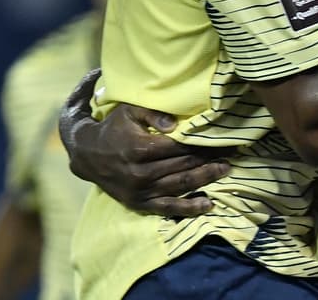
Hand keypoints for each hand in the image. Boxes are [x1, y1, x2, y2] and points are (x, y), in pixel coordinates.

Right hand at [58, 69, 230, 217]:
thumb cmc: (113, 127)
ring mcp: (140, 190)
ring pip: (179, 186)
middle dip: (209, 159)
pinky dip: (188, 208)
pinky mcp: (138, 203)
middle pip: (183, 166)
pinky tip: (208, 205)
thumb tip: (177, 125)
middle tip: (232, 152)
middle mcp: (140, 172)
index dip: (202, 143)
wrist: (85, 154)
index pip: (180, 147)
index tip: (222, 138)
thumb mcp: (129, 110)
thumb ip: (154, 113)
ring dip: (205, 179)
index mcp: (140, 148)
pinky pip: (167, 208)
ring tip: (226, 169)